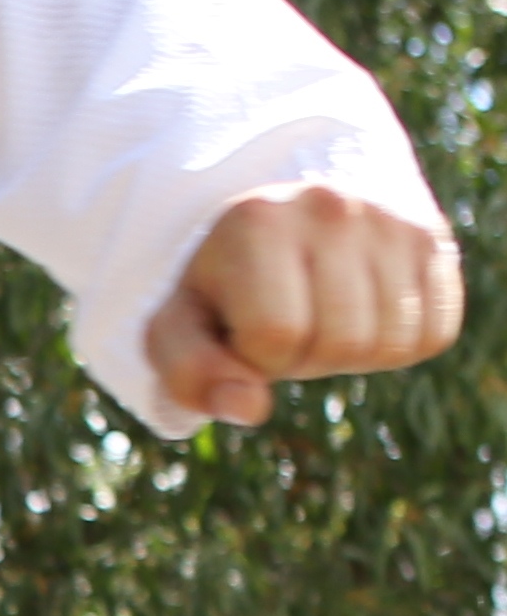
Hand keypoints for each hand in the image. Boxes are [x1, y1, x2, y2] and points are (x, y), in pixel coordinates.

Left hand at [144, 183, 462, 425]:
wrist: (285, 222)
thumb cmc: (223, 288)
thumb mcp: (180, 326)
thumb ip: (189, 373)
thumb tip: (249, 407)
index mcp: (258, 222)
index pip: (276, 336)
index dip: (256, 358)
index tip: (243, 329)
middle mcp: (334, 208)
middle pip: (343, 343)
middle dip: (306, 357)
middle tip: (287, 323)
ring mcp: (393, 220)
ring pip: (392, 344)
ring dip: (352, 354)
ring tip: (322, 315)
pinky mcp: (435, 239)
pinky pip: (433, 334)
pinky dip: (395, 344)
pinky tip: (362, 313)